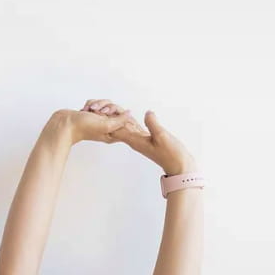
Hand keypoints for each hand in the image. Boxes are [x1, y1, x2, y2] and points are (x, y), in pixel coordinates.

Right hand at [53, 103, 135, 146]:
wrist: (65, 124)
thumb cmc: (83, 128)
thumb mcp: (105, 125)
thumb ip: (120, 121)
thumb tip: (130, 113)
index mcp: (112, 133)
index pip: (124, 120)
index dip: (118, 113)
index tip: (108, 113)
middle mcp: (106, 127)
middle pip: (114, 110)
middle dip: (105, 106)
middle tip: (96, 112)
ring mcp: (99, 120)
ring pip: (105, 104)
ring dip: (96, 104)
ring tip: (88, 111)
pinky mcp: (91, 114)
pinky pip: (96, 103)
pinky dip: (90, 104)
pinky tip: (84, 110)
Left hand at [82, 99, 196, 174]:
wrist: (178, 166)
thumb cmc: (172, 154)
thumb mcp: (163, 137)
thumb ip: (154, 124)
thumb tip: (147, 112)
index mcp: (135, 140)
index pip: (116, 129)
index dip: (107, 119)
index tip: (98, 111)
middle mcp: (135, 141)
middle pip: (116, 128)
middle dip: (106, 118)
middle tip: (96, 108)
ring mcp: (140, 141)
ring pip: (122, 129)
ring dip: (114, 119)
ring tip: (104, 110)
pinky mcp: (146, 141)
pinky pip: (131, 130)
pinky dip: (126, 123)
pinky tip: (123, 118)